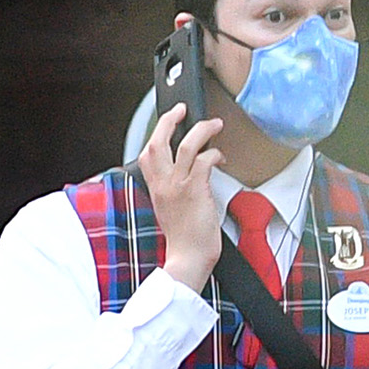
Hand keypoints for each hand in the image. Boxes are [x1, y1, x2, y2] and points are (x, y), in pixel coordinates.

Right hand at [138, 101, 224, 294]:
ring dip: (201, 129)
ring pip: (184, 145)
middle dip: (169, 121)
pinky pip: (205, 160)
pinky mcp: (195, 190)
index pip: (146, 154)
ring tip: (214, 124)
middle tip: (182, 110)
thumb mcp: (171, 210)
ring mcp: (177, 187)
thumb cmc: (184, 238)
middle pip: (157, 143)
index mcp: (155, 189)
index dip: (156, 134)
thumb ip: (174, 189)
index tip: (169, 123)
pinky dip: (216, 154)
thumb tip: (190, 171)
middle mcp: (163, 185)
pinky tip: (222, 158)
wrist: (188, 258)